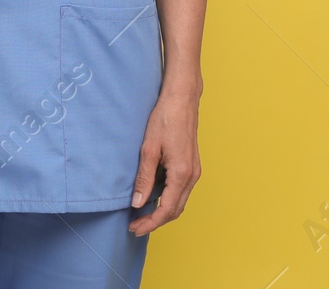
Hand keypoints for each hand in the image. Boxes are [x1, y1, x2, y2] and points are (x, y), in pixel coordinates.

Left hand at [127, 88, 200, 236]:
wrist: (182, 99)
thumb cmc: (165, 118)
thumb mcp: (148, 148)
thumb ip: (144, 178)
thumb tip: (137, 203)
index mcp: (181, 173)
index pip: (166, 209)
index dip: (150, 222)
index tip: (134, 228)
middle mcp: (192, 175)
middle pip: (175, 210)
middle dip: (155, 221)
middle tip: (135, 226)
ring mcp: (194, 171)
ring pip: (179, 202)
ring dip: (162, 212)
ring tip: (141, 215)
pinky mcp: (192, 166)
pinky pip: (181, 191)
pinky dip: (168, 200)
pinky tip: (153, 198)